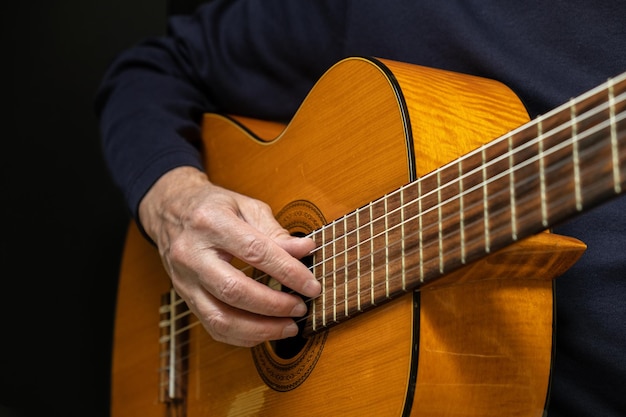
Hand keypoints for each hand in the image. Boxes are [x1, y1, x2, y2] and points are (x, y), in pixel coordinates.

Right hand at [138, 166, 320, 346]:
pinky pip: (213, 327)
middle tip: (301, 307)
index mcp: (210, 222)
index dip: (287, 271)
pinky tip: (265, 331)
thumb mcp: (245, 206)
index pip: (254, 252)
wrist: (170, 211)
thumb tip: (305, 250)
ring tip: (288, 327)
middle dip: (274, 305)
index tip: (311, 285)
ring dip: (260, 329)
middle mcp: (192, 253)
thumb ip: (274, 231)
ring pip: (220, 317)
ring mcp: (184, 279)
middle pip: (234, 290)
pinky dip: (243, 336)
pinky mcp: (184, 297)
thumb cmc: (213, 207)